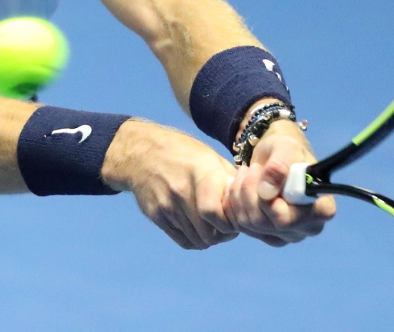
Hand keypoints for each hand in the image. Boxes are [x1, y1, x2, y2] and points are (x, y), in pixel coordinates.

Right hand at [102, 120, 239, 249]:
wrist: (141, 153)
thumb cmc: (183, 154)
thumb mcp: (210, 158)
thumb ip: (230, 181)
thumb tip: (253, 202)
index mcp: (201, 174)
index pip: (217, 215)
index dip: (232, 223)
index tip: (236, 219)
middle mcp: (182, 192)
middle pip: (210, 233)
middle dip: (224, 234)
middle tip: (227, 227)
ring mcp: (167, 206)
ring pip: (198, 240)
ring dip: (210, 238)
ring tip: (213, 226)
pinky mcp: (157, 216)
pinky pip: (183, 240)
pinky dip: (194, 239)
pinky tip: (197, 228)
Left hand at [225, 120, 335, 245]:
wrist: (275, 156)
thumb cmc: (286, 150)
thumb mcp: (285, 147)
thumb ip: (279, 166)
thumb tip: (266, 193)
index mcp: (321, 210)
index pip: (286, 220)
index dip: (266, 201)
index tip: (261, 173)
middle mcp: (307, 229)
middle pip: (263, 223)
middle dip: (248, 192)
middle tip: (250, 168)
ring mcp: (286, 235)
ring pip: (249, 225)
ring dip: (239, 194)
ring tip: (245, 173)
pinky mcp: (267, 235)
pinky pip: (240, 226)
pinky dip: (233, 203)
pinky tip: (240, 186)